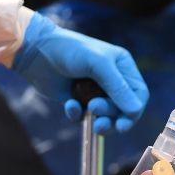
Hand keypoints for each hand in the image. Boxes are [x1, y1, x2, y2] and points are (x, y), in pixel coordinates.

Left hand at [12, 12, 148, 132]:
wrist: (36, 52)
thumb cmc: (69, 51)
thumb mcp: (97, 64)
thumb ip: (118, 88)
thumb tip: (135, 111)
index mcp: (122, 67)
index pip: (138, 94)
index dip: (133, 111)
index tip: (123, 124)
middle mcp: (111, 80)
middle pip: (123, 109)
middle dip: (111, 114)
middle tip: (94, 109)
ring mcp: (94, 91)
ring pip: (106, 116)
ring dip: (99, 120)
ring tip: (89, 115)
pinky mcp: (78, 100)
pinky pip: (84, 116)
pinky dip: (77, 114)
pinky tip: (69, 104)